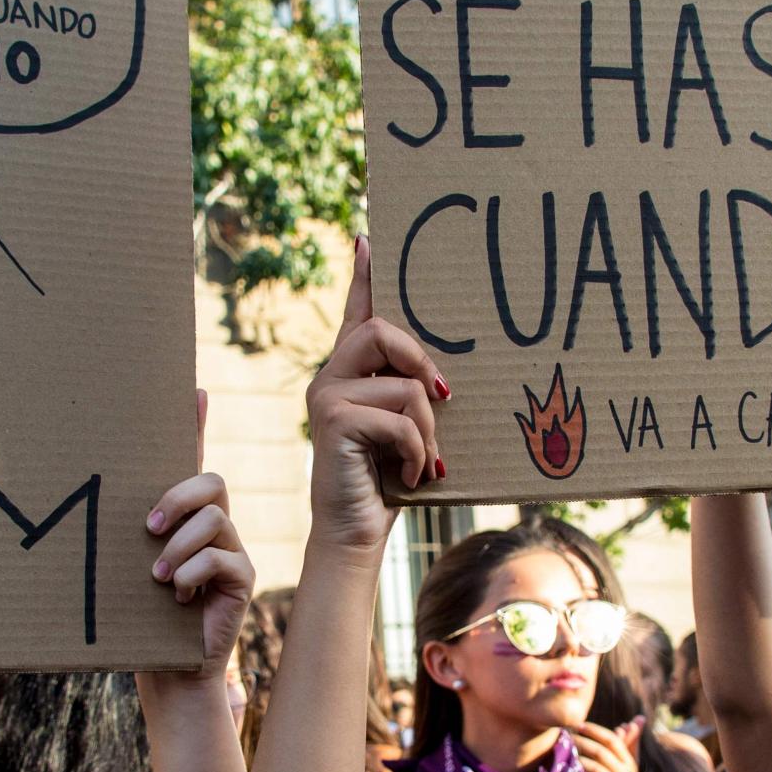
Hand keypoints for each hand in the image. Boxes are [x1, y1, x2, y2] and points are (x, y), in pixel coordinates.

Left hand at [146, 392, 254, 673]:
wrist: (166, 670)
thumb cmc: (137, 620)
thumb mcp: (121, 569)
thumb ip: (118, 538)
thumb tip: (66, 503)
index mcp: (181, 517)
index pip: (191, 460)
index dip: (195, 424)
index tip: (194, 389)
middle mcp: (211, 526)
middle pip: (210, 482)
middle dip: (178, 497)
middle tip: (147, 526)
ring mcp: (230, 550)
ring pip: (215, 520)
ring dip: (179, 546)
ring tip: (156, 576)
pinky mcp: (242, 579)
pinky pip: (224, 558)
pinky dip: (193, 574)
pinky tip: (177, 596)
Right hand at [304, 237, 446, 561]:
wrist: (356, 533)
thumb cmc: (388, 483)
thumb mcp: (407, 430)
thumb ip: (414, 397)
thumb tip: (444, 381)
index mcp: (350, 374)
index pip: (357, 313)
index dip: (363, 275)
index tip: (369, 237)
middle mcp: (330, 377)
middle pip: (382, 328)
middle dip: (421, 359)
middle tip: (444, 397)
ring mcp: (326, 395)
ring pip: (403, 382)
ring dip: (427, 427)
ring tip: (424, 458)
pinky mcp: (333, 420)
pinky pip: (399, 416)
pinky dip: (416, 450)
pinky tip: (412, 472)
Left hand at [567, 715, 644, 771]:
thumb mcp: (629, 763)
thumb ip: (632, 741)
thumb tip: (638, 719)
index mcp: (630, 761)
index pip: (614, 740)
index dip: (597, 730)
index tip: (581, 725)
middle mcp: (627, 769)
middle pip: (607, 746)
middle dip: (588, 736)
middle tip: (571, 731)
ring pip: (601, 756)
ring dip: (584, 747)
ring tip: (571, 742)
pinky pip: (597, 771)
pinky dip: (586, 763)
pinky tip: (577, 759)